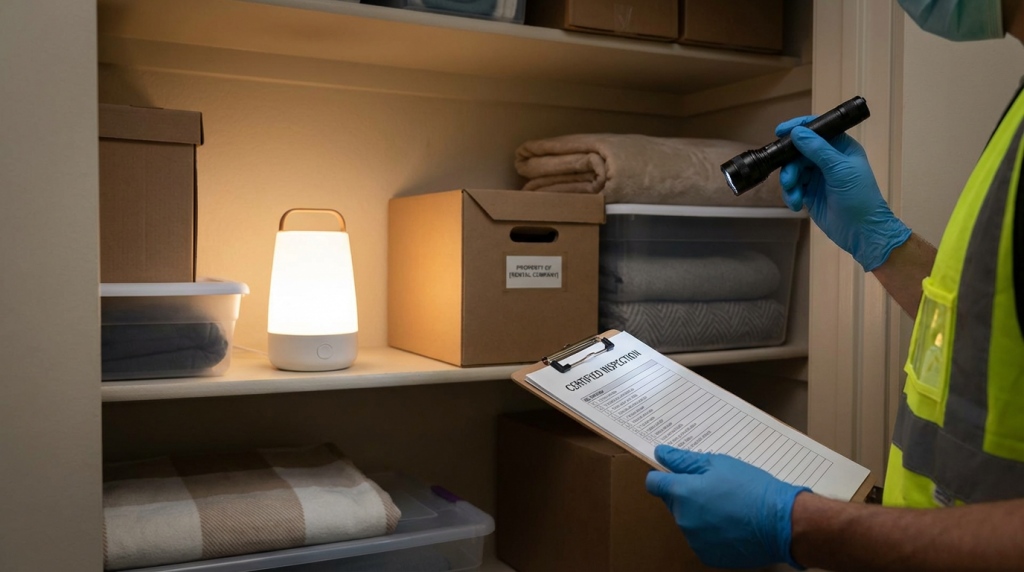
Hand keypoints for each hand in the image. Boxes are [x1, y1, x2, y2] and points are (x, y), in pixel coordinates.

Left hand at [645, 445, 808, 568]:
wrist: (781, 522)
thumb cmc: (752, 488)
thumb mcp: (718, 464)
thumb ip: (684, 460)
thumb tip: (661, 453)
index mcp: (682, 493)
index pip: (654, 484)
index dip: (663, 476)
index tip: (675, 473)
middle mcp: (682, 518)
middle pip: (673, 502)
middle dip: (687, 494)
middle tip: (715, 488)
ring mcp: (694, 540)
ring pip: (688, 521)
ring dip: (700, 514)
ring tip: (728, 507)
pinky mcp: (707, 556)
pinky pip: (701, 540)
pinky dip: (711, 533)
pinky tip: (732, 524)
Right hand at [776, 116, 911, 270]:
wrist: (861, 231)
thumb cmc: (859, 197)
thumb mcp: (840, 170)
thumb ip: (817, 149)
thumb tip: (797, 132)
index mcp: (841, 147)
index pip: (817, 130)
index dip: (799, 128)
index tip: (780, 132)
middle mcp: (828, 159)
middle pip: (799, 152)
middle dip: (791, 166)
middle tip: (789, 180)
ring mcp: (818, 176)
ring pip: (793, 170)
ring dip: (790, 183)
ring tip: (795, 197)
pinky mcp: (809, 193)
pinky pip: (793, 187)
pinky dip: (791, 195)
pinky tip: (797, 205)